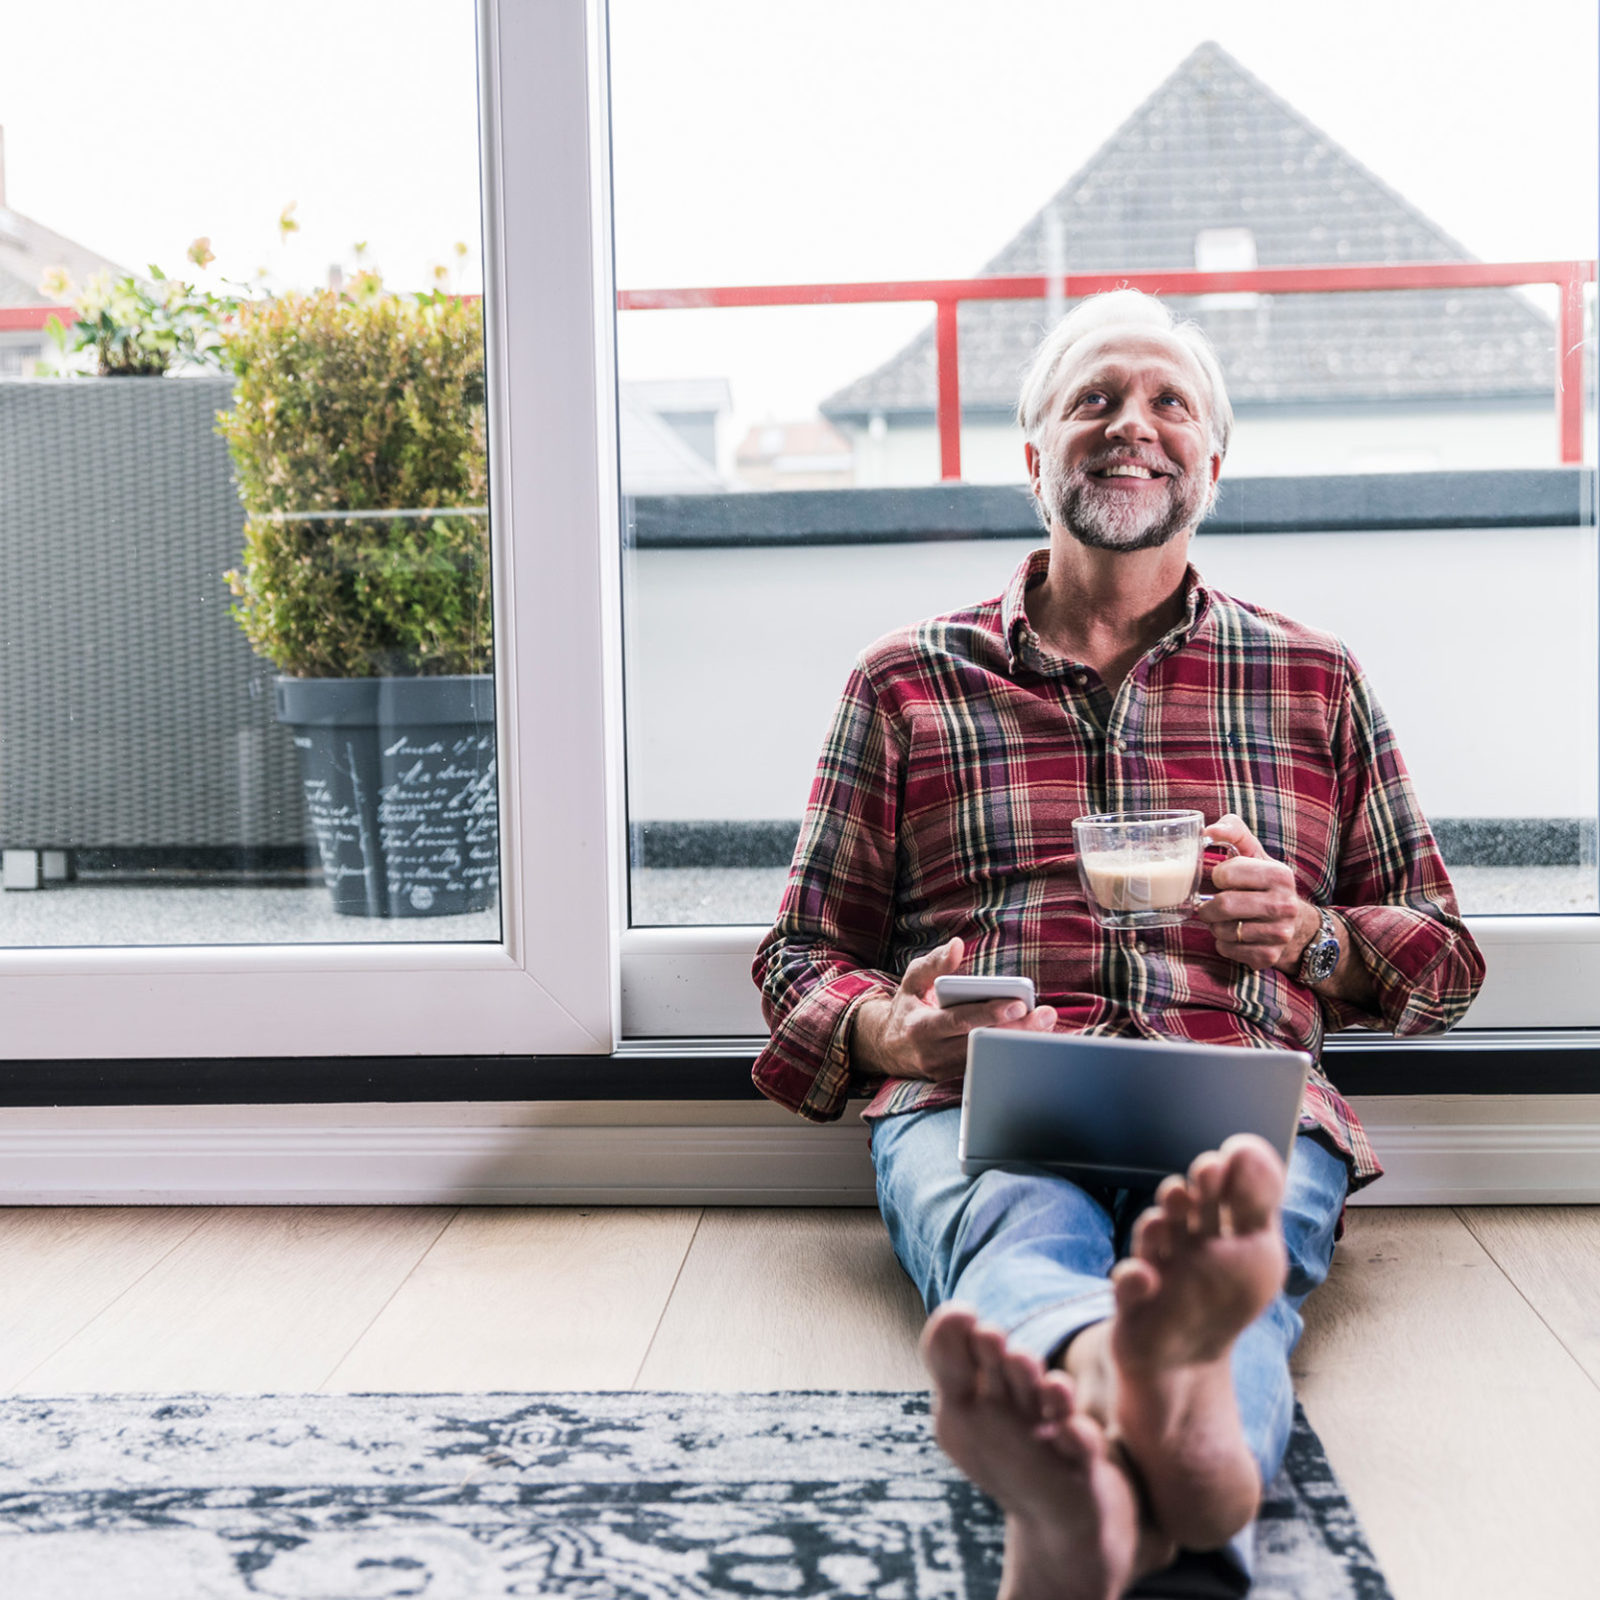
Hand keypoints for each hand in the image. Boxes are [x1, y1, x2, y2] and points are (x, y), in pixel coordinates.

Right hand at [851, 936, 1057, 1082]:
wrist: (887, 1047)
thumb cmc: (907, 1007)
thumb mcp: (912, 981)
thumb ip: (934, 963)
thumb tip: (956, 946)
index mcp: (920, 1027)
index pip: (960, 1020)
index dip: (990, 1013)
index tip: (1019, 1003)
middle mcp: (932, 1053)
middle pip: (982, 1042)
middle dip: (1017, 1029)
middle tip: (1046, 1015)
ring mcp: (944, 1071)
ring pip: (988, 1057)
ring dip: (1019, 1042)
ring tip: (1045, 1026)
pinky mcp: (955, 1079)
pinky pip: (987, 1065)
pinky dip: (1009, 1052)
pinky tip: (1032, 1040)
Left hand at [1194, 814, 1318, 973]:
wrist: (1297, 925)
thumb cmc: (1264, 883)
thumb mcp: (1255, 853)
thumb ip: (1233, 832)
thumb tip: (1208, 830)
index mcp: (1280, 875)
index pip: (1226, 873)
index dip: (1217, 877)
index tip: (1223, 880)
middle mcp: (1285, 905)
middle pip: (1223, 905)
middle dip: (1208, 906)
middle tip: (1209, 905)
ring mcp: (1280, 933)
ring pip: (1223, 930)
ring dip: (1215, 925)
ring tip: (1224, 919)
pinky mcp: (1269, 956)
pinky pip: (1227, 949)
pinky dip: (1222, 942)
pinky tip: (1234, 935)